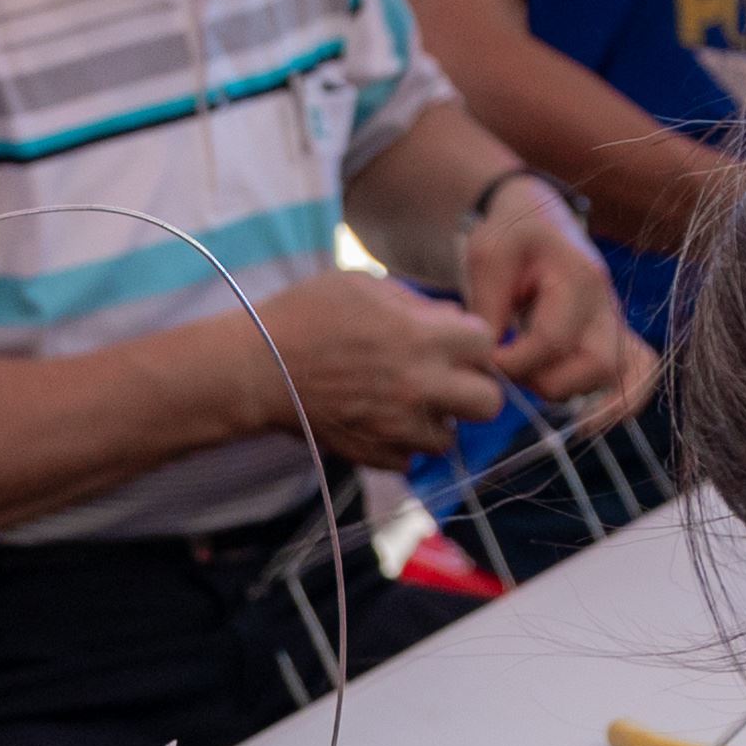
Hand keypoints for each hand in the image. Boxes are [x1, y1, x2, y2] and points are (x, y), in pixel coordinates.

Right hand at [230, 273, 508, 467]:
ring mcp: (398, 429)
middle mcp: (420, 388)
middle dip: (475, 387)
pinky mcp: (374, 457)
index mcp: (422, 339)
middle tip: (448, 376)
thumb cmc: (306, 315)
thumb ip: (415, 304)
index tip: (456, 339)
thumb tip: (448, 320)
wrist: (257, 370)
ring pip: (450, 438)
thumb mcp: (365, 285)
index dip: (474, 340)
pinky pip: (410, 460)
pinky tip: (381, 420)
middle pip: (489, 403)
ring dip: (437, 420)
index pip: (488, 345)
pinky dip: (402, 444)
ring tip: (408, 400)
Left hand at [462, 178, 654, 416]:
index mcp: (580, 276)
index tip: (487, 357)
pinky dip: (624, 400)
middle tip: (511, 367)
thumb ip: (488, 307)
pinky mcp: (612, 334)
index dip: (514, 361)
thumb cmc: (510, 234)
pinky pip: (640, 371)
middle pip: (596, 364)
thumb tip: (489, 360)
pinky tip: (594, 422)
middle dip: (546, 380)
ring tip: (531, 375)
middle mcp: (606, 301)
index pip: (553, 340)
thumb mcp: (488, 256)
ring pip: (613, 376)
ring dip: (567, 389)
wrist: (534, 217)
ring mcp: (614, 319)